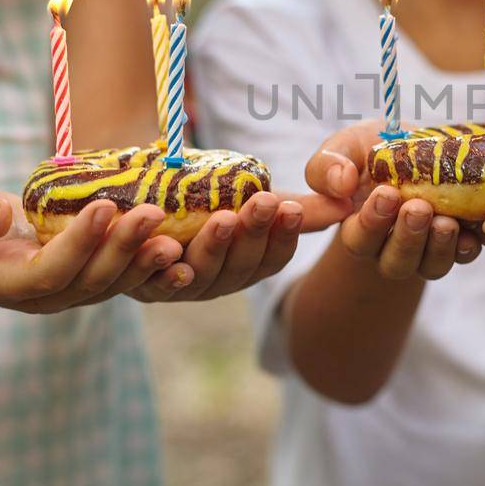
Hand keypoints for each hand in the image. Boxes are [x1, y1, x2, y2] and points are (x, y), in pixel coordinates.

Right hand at [0, 176, 183, 312]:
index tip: (103, 206)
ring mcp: (67, 291)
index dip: (77, 243)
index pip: (47, 272)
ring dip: (144, 259)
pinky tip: (180, 242)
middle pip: (89, 281)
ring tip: (173, 232)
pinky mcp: (87, 276)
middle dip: (123, 248)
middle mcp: (41, 297)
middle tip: (154, 214)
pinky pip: (122, 275)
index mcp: (4, 284)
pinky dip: (149, 263)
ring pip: (112, 283)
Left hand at [128, 188, 352, 302]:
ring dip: (213, 247)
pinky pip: (149, 279)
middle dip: (253, 234)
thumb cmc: (203, 200)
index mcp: (247, 266)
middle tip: (264, 202)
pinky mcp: (137, 282)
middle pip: (240, 266)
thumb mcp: (250, 200)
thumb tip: (349, 202)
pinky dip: (158, 265)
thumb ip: (296, 207)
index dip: (284, 235)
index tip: (291, 207)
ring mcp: (178, 285)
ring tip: (223, 218)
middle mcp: (217, 282)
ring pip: (200, 273)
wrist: (135, 203)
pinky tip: (166, 245)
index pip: (273, 257)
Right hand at [305, 122, 482, 279]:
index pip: (358, 238)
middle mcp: (391, 248)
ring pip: (431, 266)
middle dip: (407, 237)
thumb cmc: (375, 150)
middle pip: (396, 261)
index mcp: (359, 229)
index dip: (371, 222)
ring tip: (447, 221)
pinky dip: (470, 245)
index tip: (386, 193)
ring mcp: (427, 251)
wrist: (420, 148)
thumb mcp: (346, 147)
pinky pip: (465, 255)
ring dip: (439, 247)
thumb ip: (327, 166)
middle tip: (418, 208)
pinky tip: (477, 229)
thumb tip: (341, 183)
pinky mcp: (458, 244)